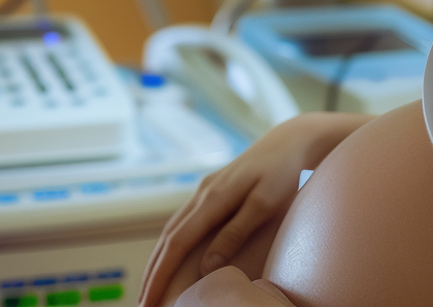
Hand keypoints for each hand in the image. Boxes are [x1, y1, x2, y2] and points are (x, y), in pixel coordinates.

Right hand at [139, 112, 370, 306]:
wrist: (290, 140)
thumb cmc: (282, 172)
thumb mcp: (264, 204)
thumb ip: (235, 233)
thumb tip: (208, 266)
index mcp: (212, 198)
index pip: (176, 243)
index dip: (160, 274)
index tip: (149, 300)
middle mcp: (202, 194)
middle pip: (167, 239)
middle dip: (152, 272)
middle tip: (142, 304)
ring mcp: (205, 190)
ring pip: (172, 229)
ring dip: (159, 260)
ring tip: (151, 286)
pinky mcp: (213, 191)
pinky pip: (183, 222)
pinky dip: (172, 244)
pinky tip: (171, 257)